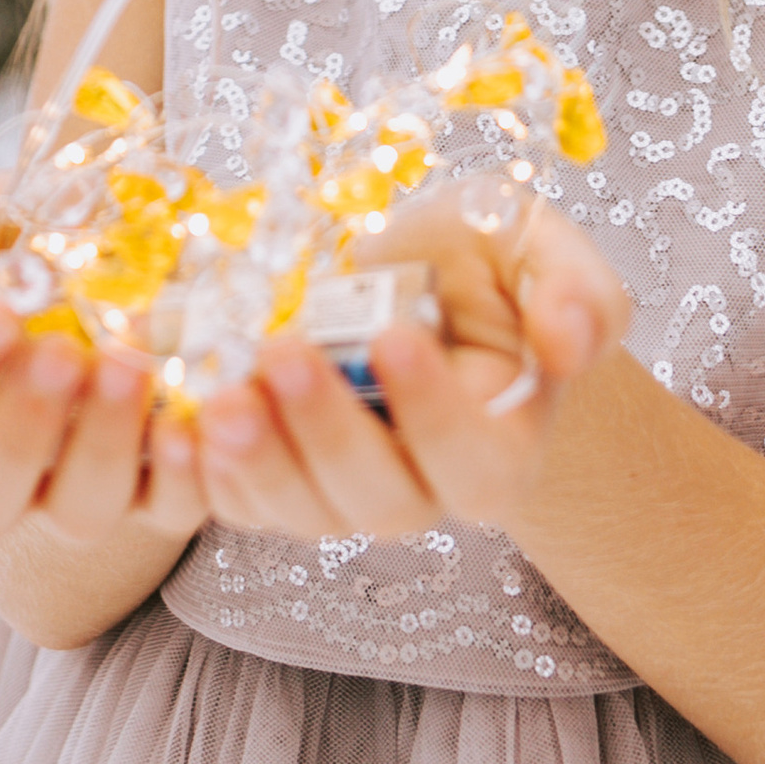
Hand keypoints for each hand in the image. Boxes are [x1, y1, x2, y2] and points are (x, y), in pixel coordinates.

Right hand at [0, 180, 208, 552]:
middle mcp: (0, 470)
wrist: (145, 266)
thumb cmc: (41, 245)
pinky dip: (182, 474)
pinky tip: (187, 424)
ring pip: (76, 512)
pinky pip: (171, 509)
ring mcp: (79, 493)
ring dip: (103, 443)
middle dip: (16, 434)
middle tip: (60, 353)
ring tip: (129, 364)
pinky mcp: (162, 496)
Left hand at [195, 189, 630, 542]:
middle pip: (381, 501)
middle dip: (326, 430)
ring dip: (259, 460)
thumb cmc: (484, 264)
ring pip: (304, 513)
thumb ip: (579, 291)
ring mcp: (347, 495)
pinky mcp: (282, 484)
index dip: (433, 410)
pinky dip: (209, 473)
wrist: (416, 281)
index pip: (474, 460)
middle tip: (282, 352)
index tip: (395, 334)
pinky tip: (185, 419)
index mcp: (502, 446)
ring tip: (221, 393)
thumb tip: (570, 342)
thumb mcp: (538, 250)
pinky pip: (244, 505)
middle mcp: (426, 491)